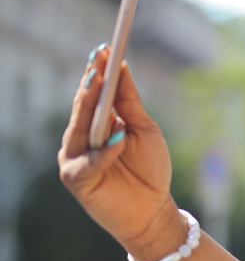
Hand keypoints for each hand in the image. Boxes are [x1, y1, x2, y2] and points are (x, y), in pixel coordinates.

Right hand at [57, 46, 183, 260]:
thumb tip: (122, 68)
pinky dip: (104, 150)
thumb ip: (130, 103)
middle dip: (91, 83)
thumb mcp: (144, 130)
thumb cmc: (150, 170)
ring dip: (90, 107)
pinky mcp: (77, 179)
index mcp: (97, 125)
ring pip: (79, 128)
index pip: (93, 94)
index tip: (105, 49)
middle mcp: (81, 138)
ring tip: (99, 83)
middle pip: (83, 107)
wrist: (153, 211)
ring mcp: (75, 158)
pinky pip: (88, 161)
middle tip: (99, 61)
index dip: (98, 72)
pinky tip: (118, 137)